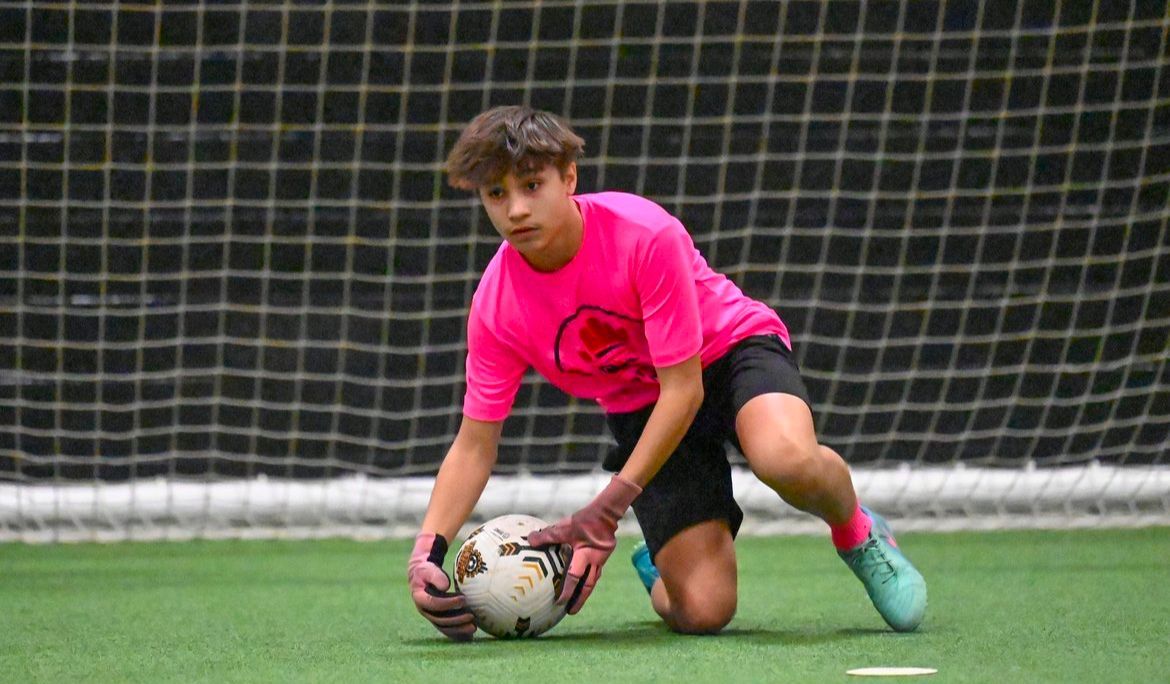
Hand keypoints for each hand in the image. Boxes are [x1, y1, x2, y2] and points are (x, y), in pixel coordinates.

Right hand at [407, 532, 476, 640]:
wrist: (422, 578)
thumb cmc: (427, 571)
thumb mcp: (428, 570)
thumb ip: (436, 576)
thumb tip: (445, 586)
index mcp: (420, 598)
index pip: (433, 603)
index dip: (448, 603)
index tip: (463, 599)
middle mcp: (424, 611)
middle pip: (440, 619)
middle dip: (456, 619)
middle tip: (471, 616)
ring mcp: (431, 617)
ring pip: (444, 627)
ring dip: (459, 629)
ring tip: (474, 627)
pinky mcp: (437, 620)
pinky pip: (447, 629)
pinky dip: (458, 633)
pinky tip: (470, 635)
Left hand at [528, 475, 641, 613]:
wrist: (606, 513)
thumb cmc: (585, 520)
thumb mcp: (564, 527)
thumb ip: (547, 535)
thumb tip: (529, 539)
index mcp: (585, 556)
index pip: (574, 577)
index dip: (567, 591)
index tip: (560, 603)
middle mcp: (595, 561)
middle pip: (588, 586)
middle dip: (580, 600)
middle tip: (571, 612)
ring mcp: (601, 560)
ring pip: (593, 580)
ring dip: (585, 592)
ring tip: (578, 601)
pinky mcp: (604, 556)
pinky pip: (595, 571)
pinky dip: (589, 579)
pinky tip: (584, 580)